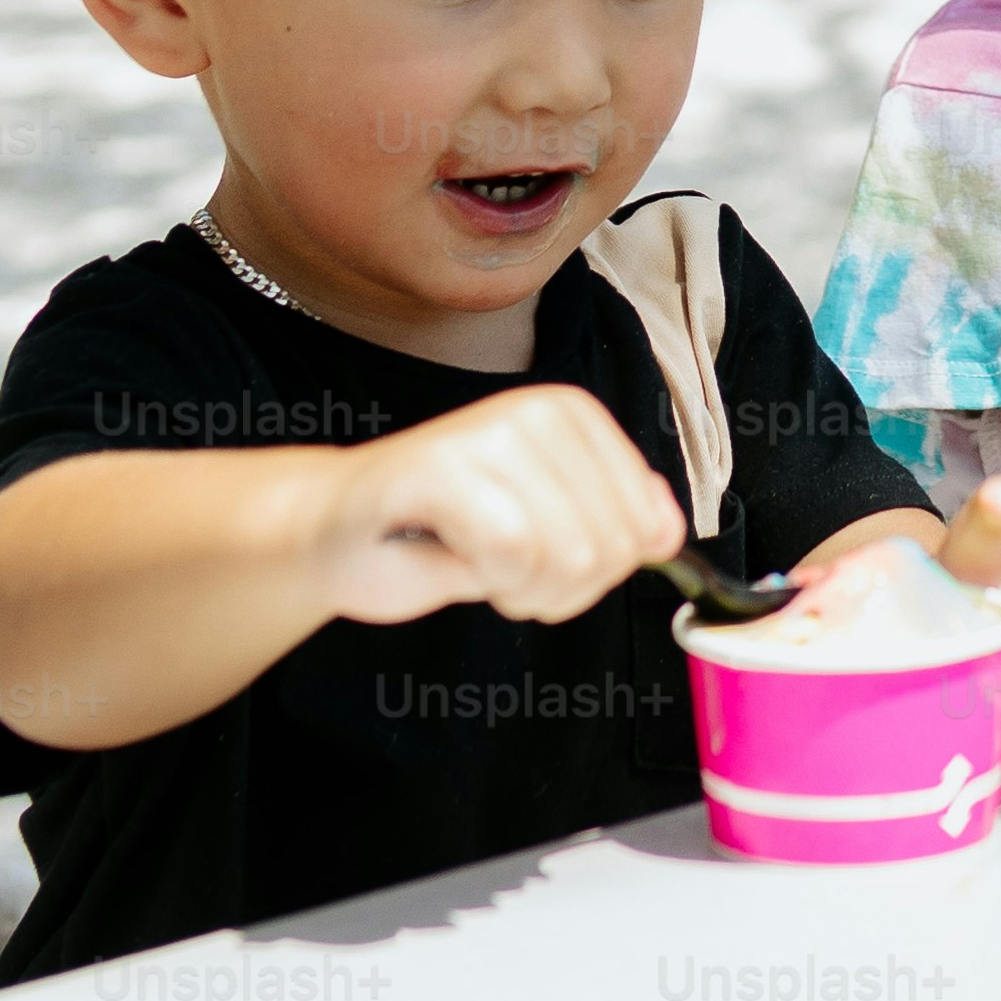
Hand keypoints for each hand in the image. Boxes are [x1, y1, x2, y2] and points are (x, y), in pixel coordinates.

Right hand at [312, 384, 683, 624]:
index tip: (549, 561)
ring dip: (522, 588)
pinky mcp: (443, 468)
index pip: (646, 525)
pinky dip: (486, 581)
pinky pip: (511, 553)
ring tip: (476, 560)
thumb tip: (669, 530)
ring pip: (568, 554)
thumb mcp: (542, 524)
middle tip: (503, 568)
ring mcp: (491, 434)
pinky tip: (453, 558)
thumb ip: (609, 519)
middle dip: (561, 587)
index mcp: (572, 417)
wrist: (331, 530)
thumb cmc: (434, 531)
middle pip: (610, 547)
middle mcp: (539, 412)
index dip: (601, 571)